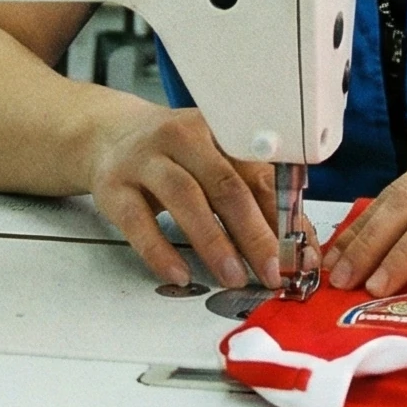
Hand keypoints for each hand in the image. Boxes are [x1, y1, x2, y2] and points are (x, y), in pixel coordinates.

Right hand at [85, 106, 281, 288]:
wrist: (108, 135)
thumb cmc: (173, 155)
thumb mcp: (214, 161)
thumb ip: (252, 194)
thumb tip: (296, 241)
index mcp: (217, 130)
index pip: (258, 175)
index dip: (282, 217)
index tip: (298, 254)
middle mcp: (182, 138)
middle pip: (226, 185)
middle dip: (254, 233)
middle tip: (272, 270)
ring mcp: (145, 159)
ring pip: (185, 198)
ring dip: (214, 242)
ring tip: (233, 276)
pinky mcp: (114, 185)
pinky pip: (139, 220)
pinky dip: (160, 250)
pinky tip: (179, 274)